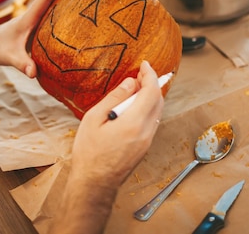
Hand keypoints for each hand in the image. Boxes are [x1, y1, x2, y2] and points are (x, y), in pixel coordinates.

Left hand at [0, 0, 87, 74]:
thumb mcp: (8, 58)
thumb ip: (22, 64)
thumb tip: (33, 73)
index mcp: (28, 17)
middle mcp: (31, 15)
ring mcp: (32, 20)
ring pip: (51, 2)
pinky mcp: (32, 27)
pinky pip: (50, 13)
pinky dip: (61, 8)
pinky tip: (71, 13)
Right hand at [48, 61, 163, 233]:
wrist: (95, 183)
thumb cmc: (89, 152)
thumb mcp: (94, 119)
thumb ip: (114, 98)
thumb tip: (130, 83)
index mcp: (133, 123)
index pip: (151, 92)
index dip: (150, 75)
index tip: (145, 65)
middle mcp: (146, 132)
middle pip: (158, 101)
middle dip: (152, 84)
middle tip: (141, 74)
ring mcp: (147, 141)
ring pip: (157, 112)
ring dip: (151, 96)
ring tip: (136, 88)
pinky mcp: (145, 147)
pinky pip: (152, 121)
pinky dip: (148, 108)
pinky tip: (134, 106)